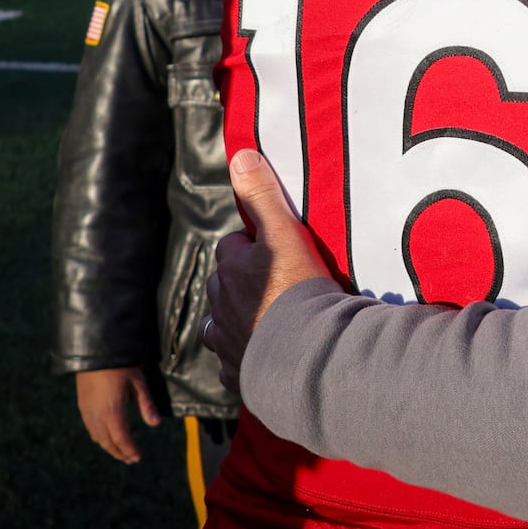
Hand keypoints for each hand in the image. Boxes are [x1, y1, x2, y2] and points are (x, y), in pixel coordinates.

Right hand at [75, 366, 158, 462]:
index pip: (121, 438)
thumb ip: (146, 405)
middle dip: (120, 452)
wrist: (95, 354)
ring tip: (121, 451)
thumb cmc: (121, 367)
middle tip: (130, 459)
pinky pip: (90, 429)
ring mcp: (87, 412)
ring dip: (109, 447)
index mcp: (112, 412)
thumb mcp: (138, 384)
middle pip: (108, 442)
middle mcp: (97, 416)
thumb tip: (156, 424)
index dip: (130, 450)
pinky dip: (100, 437)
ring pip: (97, 437)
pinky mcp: (82, 407)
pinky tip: (107, 436)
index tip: (138, 457)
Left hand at [205, 149, 334, 392]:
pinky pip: (233, 363)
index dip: (250, 245)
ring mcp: (227, 341)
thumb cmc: (298, 289)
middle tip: (274, 282)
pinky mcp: (238, 372)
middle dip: (240, 281)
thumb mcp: (285, 233)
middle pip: (223, 284)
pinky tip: (263, 356)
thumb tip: (240, 155)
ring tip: (265, 319)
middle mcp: (221, 305)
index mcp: (232, 270)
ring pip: (220, 324)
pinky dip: (243, 358)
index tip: (273, 249)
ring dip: (236, 319)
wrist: (306, 353)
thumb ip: (263, 195)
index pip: (232, 246)